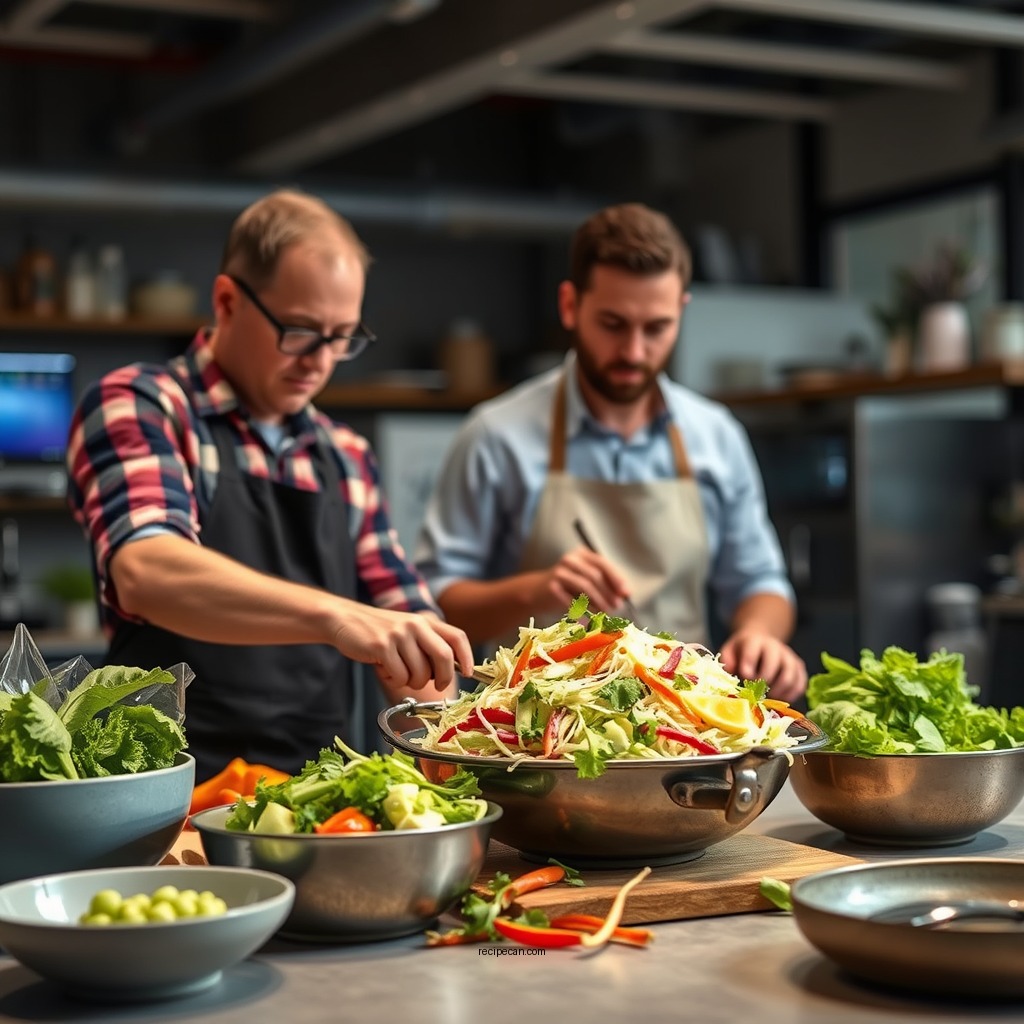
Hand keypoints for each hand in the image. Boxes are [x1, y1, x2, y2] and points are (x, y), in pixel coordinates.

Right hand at [331, 605, 472, 698]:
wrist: (344, 620)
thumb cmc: (379, 631)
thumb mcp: (408, 630)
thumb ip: (428, 644)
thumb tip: (451, 670)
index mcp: (425, 621)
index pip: (457, 637)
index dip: (467, 657)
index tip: (469, 673)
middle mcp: (415, 625)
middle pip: (444, 658)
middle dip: (444, 678)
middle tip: (437, 686)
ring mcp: (399, 635)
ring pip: (420, 673)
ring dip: (412, 682)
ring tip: (398, 672)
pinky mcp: (382, 646)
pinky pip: (399, 676)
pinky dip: (394, 680)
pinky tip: (384, 670)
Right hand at [536, 546, 632, 616]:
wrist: (536, 592)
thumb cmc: (566, 587)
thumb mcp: (585, 581)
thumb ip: (604, 584)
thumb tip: (625, 594)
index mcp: (581, 554)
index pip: (603, 564)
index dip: (616, 578)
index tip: (626, 593)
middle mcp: (570, 559)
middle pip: (595, 575)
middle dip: (609, 592)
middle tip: (617, 606)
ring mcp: (560, 572)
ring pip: (585, 586)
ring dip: (599, 601)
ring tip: (606, 612)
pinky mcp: (552, 586)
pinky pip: (572, 600)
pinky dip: (584, 610)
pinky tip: (590, 619)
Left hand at [718, 629, 806, 702]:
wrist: (761, 643)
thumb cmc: (742, 652)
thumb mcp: (730, 651)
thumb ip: (727, 660)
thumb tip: (730, 672)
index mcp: (755, 641)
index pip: (753, 649)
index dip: (749, 662)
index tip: (745, 675)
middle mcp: (775, 647)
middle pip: (774, 662)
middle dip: (765, 678)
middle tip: (756, 690)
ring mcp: (789, 657)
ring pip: (790, 674)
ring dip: (779, 689)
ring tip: (768, 697)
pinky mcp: (798, 667)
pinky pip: (800, 682)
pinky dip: (792, 694)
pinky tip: (780, 699)